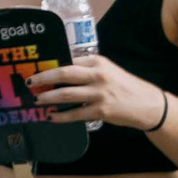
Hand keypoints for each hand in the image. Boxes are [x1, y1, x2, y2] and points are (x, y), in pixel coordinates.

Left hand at [27, 55, 166, 129]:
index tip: (36, 68)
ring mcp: (99, 93)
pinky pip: (75, 113)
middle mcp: (97, 75)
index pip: (68, 60)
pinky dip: (60, 116)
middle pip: (63, 74)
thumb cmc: (124, 86)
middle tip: (29, 83)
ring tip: (36, 100)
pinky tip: (51, 116)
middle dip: (43, 78)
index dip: (50, 65)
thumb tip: (59, 73)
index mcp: (97, 62)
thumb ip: (87, 70)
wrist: (147, 104)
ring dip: (48, 97)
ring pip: (66, 94)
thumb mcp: (107, 70)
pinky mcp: (101, 110)